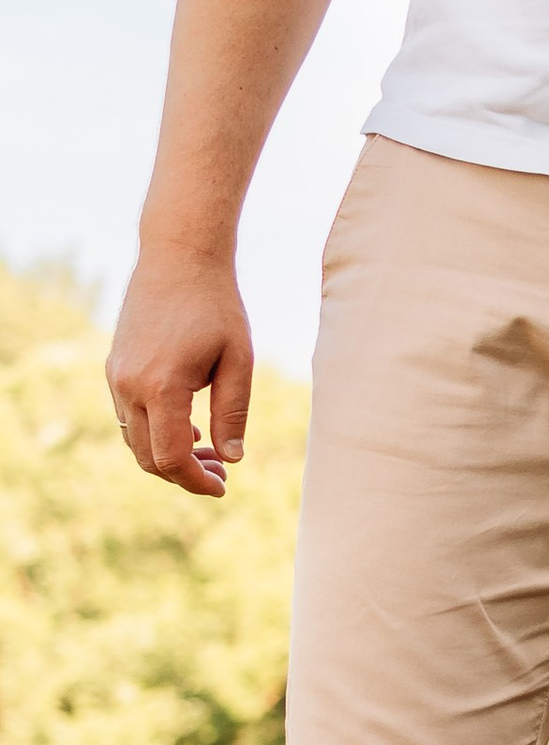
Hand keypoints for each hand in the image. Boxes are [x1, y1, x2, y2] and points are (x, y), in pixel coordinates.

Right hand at [105, 244, 253, 497]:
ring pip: (135, 439)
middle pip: (147, 457)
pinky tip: (188, 427)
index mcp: (161, 387)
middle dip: (184, 474)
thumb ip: (233, 413)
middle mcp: (129, 386)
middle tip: (222, 473)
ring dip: (168, 454)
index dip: (196, 481)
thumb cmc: (216, 306)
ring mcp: (116, 376)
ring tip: (210, 451)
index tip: (223, 487)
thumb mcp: (238, 361)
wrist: (178, 257)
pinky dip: (155, 432)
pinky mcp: (114, 367)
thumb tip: (233, 459)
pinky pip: (129, 417)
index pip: (171, 458)